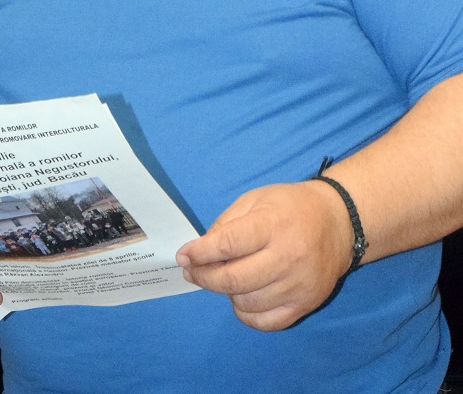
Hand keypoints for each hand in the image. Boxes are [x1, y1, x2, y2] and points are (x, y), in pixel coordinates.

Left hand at [175, 182, 352, 331]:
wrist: (338, 223)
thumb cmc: (290, 207)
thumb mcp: (256, 199)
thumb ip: (226, 223)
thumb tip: (198, 252)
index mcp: (273, 224)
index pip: (229, 244)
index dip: (200, 253)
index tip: (184, 256)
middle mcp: (287, 257)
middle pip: (234, 279)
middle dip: (204, 277)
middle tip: (192, 271)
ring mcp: (298, 285)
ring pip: (247, 303)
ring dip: (226, 293)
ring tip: (225, 277)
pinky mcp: (305, 305)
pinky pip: (265, 322)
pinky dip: (246, 313)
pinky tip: (243, 296)